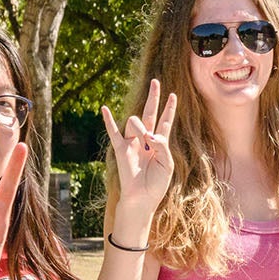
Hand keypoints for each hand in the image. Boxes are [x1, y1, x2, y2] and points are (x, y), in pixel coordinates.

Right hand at [101, 79, 177, 209]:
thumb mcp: (167, 164)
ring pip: (135, 122)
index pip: (165, 121)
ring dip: (140, 127)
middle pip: (150, 113)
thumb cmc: (157, 184)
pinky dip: (109, 121)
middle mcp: (146, 139)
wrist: (142, 198)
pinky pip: (114, 132)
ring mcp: (133, 142)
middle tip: (156, 81)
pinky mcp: (121, 148)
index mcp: (160, 143)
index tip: (173, 95)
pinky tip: (105, 109)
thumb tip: (149, 134)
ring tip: (145, 139)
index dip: (170, 108)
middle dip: (154, 97)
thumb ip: (162, 146)